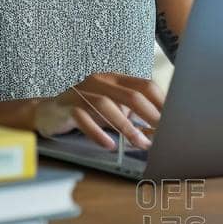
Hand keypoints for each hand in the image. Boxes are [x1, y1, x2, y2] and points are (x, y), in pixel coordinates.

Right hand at [33, 72, 164, 149]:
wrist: (48, 112)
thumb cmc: (87, 111)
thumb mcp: (112, 110)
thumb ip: (132, 115)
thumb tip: (159, 130)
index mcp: (115, 79)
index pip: (145, 85)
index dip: (162, 103)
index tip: (175, 120)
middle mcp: (100, 80)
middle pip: (131, 95)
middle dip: (150, 115)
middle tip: (163, 134)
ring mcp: (81, 91)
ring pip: (107, 105)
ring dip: (127, 127)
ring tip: (140, 143)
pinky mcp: (66, 106)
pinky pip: (83, 118)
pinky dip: (97, 132)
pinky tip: (109, 144)